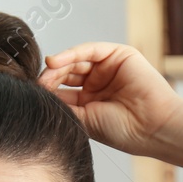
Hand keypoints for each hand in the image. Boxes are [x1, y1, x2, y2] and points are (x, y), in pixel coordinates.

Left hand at [38, 42, 182, 168]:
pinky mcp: (118, 55)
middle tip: (38, 84)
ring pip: (76, 60)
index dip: (46, 91)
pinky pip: (90, 50)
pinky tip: (55, 61)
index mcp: (89, 103)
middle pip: (66, 73)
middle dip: (50, 77)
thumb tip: (37, 96)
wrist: (152, 127)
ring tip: (46, 73)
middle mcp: (97, 85)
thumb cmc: (122, 131)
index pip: (62, 91)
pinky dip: (71, 53)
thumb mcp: (84, 121)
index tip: (30, 95)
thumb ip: (62, 106)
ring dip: (58, 66)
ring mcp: (108, 69)